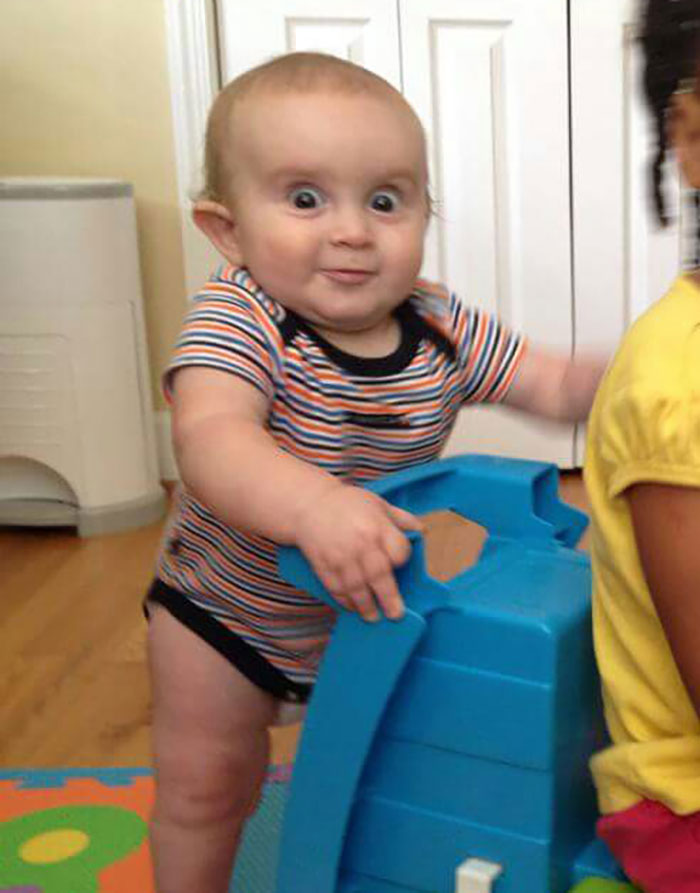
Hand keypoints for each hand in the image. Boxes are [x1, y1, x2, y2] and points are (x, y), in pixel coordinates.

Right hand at [294, 483, 422, 621]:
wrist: (308, 504)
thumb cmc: (348, 503)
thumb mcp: (378, 503)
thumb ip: (401, 519)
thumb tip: (423, 532)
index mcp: (377, 526)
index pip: (398, 552)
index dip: (401, 560)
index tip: (398, 564)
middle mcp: (360, 543)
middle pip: (379, 576)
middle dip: (388, 598)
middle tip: (395, 614)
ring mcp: (340, 556)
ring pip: (356, 587)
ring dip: (366, 606)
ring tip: (373, 617)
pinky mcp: (322, 565)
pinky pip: (336, 588)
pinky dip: (344, 601)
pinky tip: (352, 607)